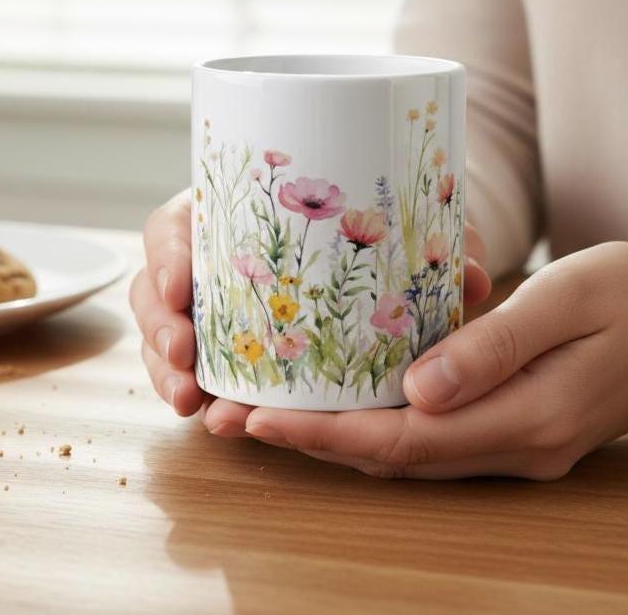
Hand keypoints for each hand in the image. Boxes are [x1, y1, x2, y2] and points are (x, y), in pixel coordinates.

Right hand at [130, 189, 491, 420]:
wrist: (373, 246)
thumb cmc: (374, 223)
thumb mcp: (400, 223)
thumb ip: (433, 242)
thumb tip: (470, 279)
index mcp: (230, 213)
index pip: (175, 221)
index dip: (166, 253)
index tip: (183, 284)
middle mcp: (209, 258)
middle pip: (157, 286)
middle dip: (158, 325)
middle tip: (185, 357)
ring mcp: (210, 304)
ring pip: (163, 333)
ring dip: (166, 370)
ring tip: (194, 403)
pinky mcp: (223, 343)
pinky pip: (190, 367)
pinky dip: (195, 391)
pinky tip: (213, 415)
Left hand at [243, 242, 627, 478]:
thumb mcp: (569, 300)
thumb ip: (495, 346)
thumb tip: (417, 390)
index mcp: (528, 417)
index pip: (404, 440)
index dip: (326, 435)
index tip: (262, 418)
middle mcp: (516, 448)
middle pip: (393, 457)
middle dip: (312, 441)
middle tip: (239, 415)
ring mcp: (517, 447)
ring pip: (407, 453)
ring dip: (337, 438)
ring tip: (272, 410)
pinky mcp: (515, 429)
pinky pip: (431, 439)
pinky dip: (378, 426)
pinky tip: (344, 401)